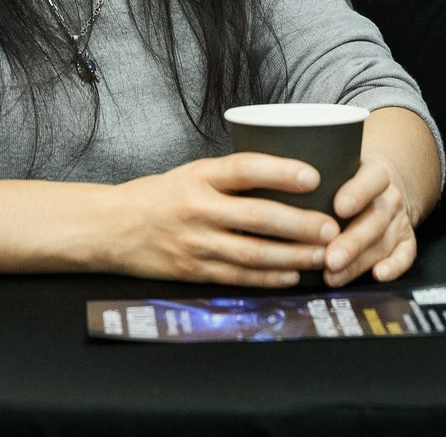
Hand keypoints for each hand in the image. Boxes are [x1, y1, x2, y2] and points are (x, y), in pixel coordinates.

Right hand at [92, 154, 338, 286]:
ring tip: (324, 254)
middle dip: (299, 224)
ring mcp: (195, 243)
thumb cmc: (161, 195)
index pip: (244, 168)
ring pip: (252, 253)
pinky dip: (269, 277)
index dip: (280, 171)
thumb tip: (288, 174)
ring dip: (293, 256)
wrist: (112, 228)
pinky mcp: (193, 271)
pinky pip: (238, 276)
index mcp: (199, 176)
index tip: (314, 176)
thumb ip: (232, 177)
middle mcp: (197, 209)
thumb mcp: (193, 173)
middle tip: (332, 227)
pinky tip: (293, 275)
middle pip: (256, 217)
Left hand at [321, 154, 418, 286]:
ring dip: (359, 263)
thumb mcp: (336, 173)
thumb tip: (283, 188)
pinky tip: (378, 275)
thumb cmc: (346, 184)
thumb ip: (318, 183)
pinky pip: (405, 255)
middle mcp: (389, 197)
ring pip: (384, 242)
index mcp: (374, 173)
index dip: (357, 193)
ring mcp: (399, 221)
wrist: (380, 190)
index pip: (371, 179)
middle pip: (376, 218)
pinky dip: (394, 266)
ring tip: (334, 276)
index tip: (339, 207)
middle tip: (331, 258)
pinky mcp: (405, 241)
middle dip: (352, 242)